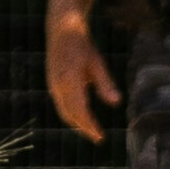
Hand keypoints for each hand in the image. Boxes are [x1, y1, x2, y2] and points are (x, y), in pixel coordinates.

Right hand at [46, 3, 116, 143]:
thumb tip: (117, 103)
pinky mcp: (52, 83)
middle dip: (83, 128)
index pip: (80, 112)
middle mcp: (58, 87)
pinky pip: (61, 105)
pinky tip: (81, 115)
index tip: (101, 137)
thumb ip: (105, 84)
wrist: (62, 31)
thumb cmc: (82, 46)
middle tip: (97, 137)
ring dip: (76, 123)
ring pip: (64, 112)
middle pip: (70, 116)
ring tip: (90, 130)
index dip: (90, 127)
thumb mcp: (97, 63)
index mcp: (70, 82)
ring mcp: (53, 85)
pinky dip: (71, 114)